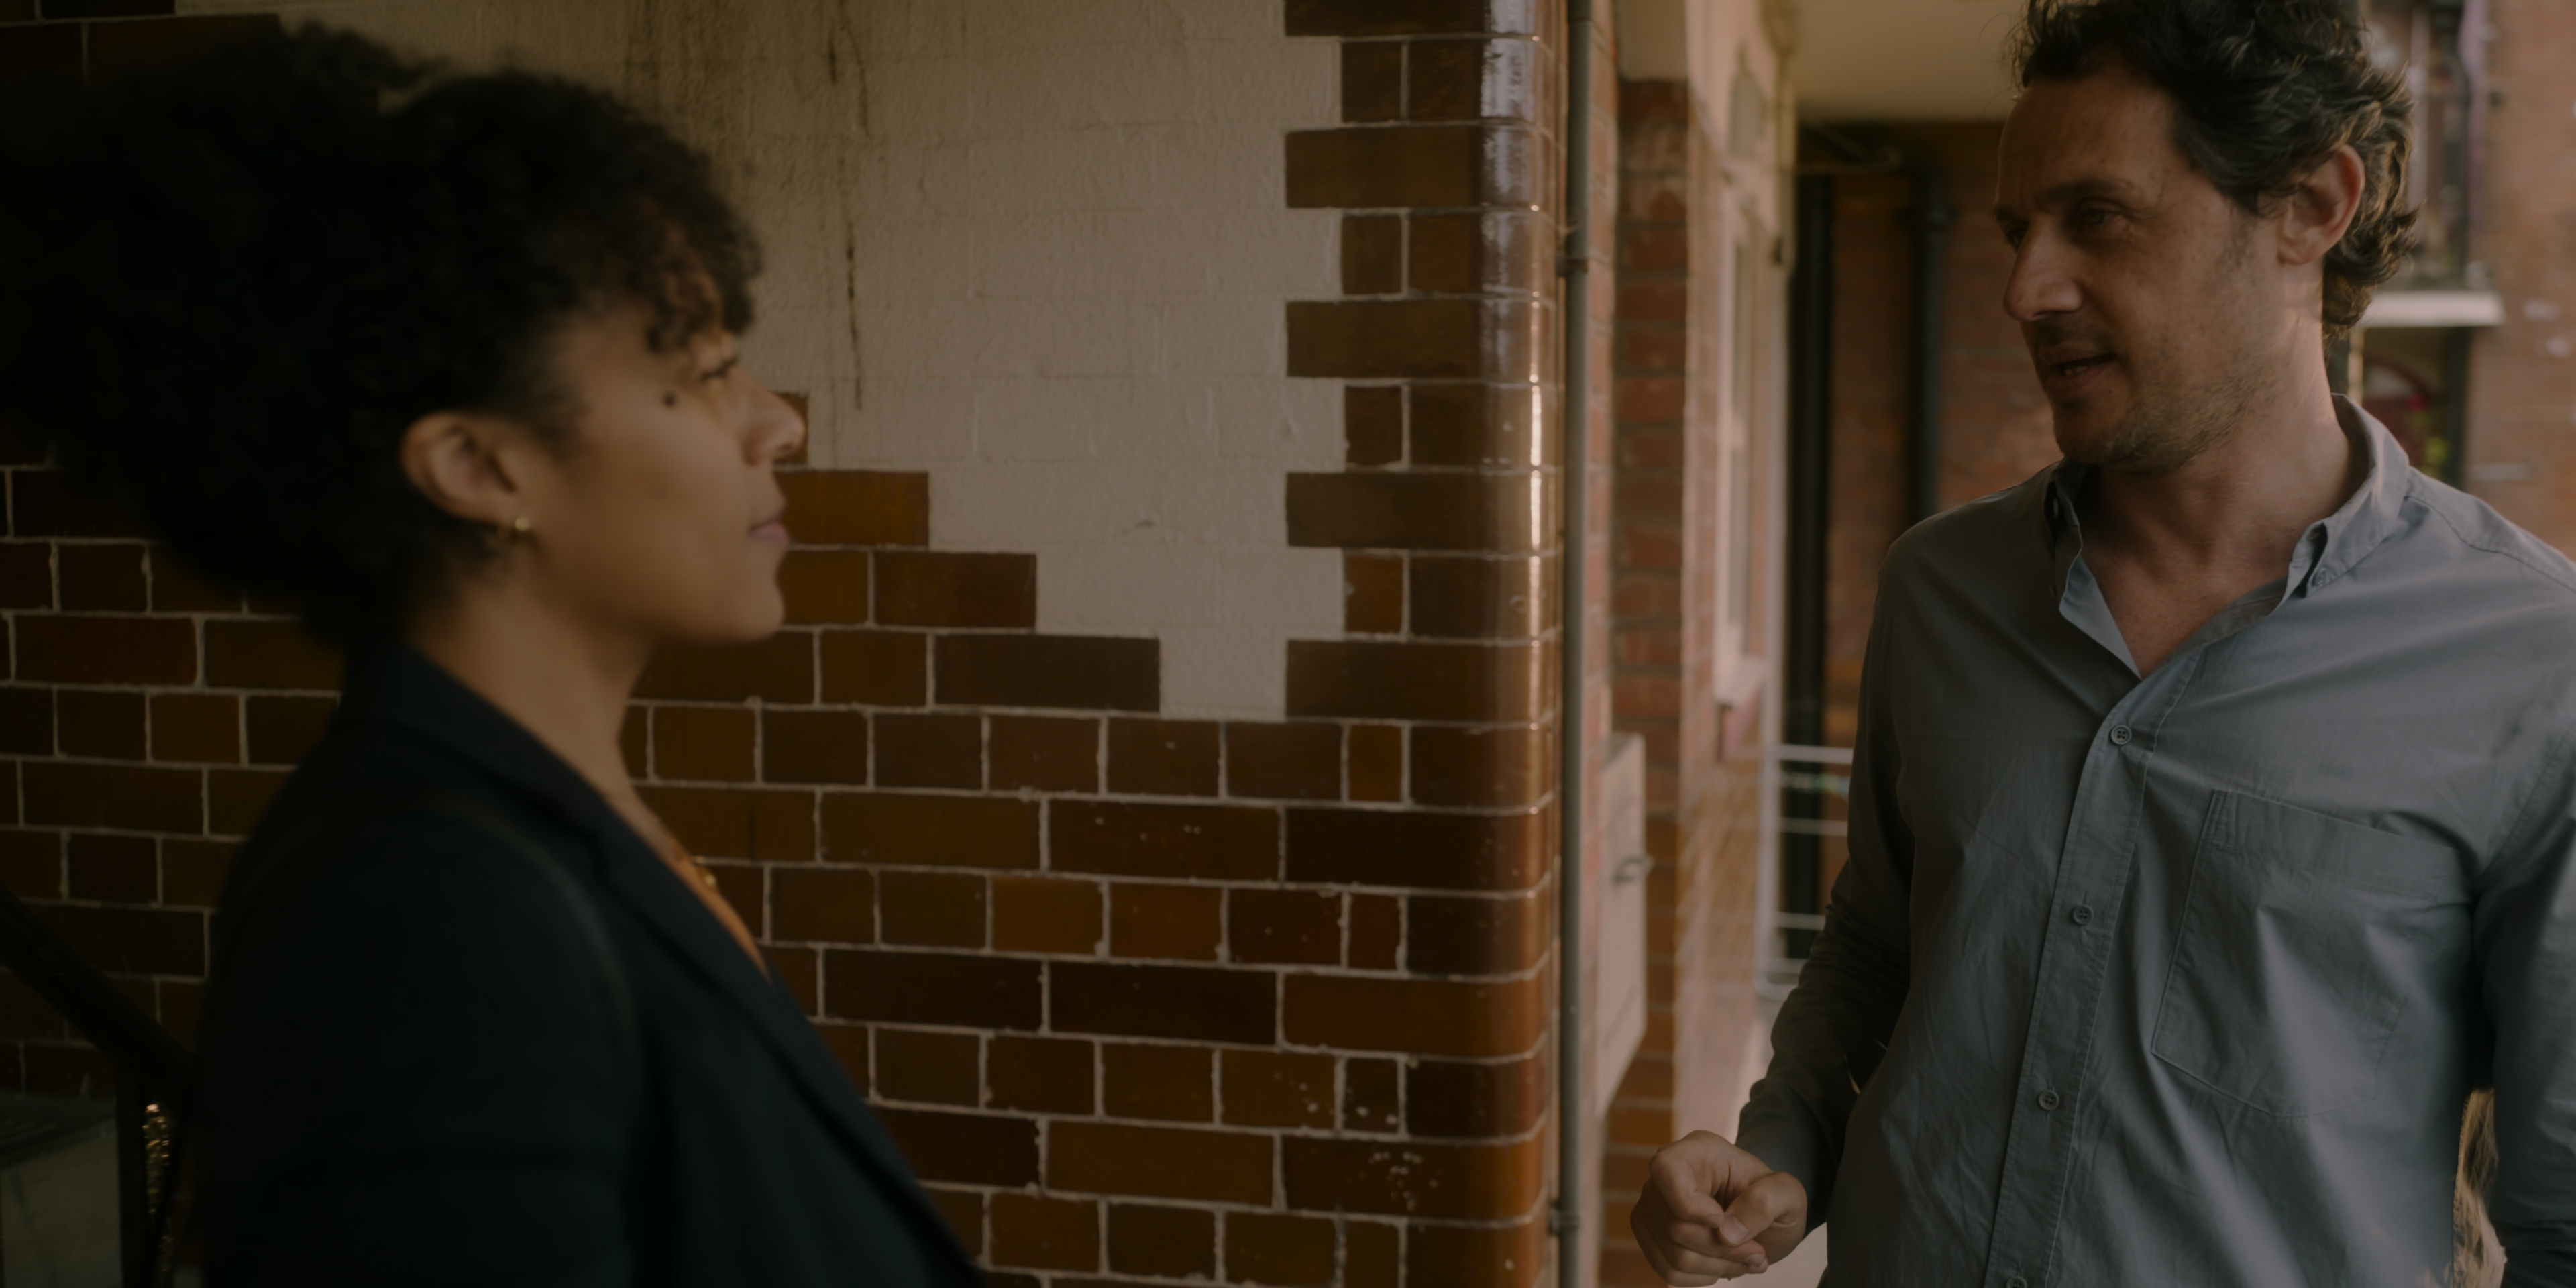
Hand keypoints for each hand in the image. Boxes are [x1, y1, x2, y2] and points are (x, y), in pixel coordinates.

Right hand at [1629, 1130, 1808, 1284]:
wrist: (1762, 1217)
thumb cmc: (1772, 1198)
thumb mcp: (1788, 1194)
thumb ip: (1765, 1202)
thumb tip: (1726, 1232)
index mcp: (1697, 1151)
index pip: (1666, 1169)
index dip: (1690, 1204)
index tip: (1722, 1220)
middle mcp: (1665, 1177)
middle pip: (1675, 1226)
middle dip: (1722, 1249)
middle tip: (1757, 1253)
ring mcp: (1653, 1207)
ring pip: (1673, 1254)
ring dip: (1717, 1267)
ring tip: (1746, 1259)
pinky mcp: (1651, 1236)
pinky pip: (1668, 1271)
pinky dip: (1702, 1278)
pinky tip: (1723, 1265)